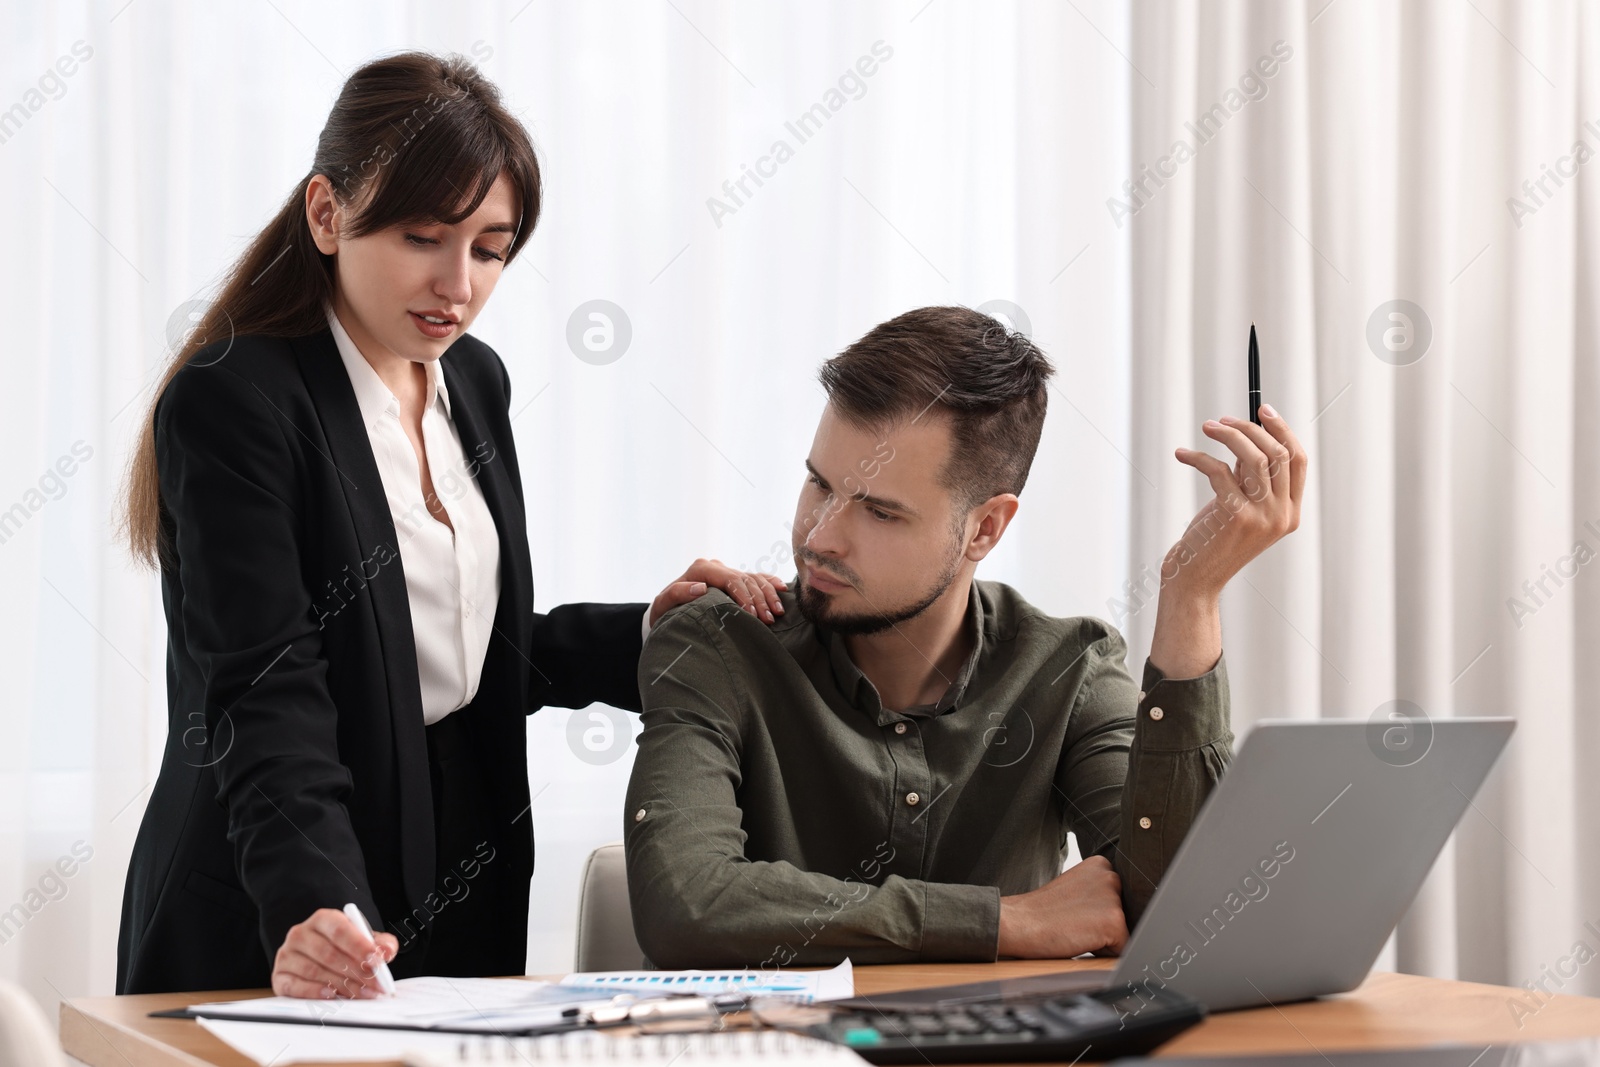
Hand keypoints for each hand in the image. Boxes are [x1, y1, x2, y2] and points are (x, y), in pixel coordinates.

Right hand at [271, 907, 397, 998]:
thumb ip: (380, 943)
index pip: (341, 930)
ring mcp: (287, 955)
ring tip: (361, 994)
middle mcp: (301, 934)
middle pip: (329, 954)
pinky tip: (331, 996)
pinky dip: (314, 992)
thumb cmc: (341, 948)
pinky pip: (295, 986)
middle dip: (356, 972)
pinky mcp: (279, 976)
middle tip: (375, 985)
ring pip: (315, 971)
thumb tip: (386, 952)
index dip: (360, 947)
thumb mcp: (363, 941)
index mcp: (323, 919)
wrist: (313, 957)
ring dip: (341, 985)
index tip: (377, 962)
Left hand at [650, 558, 787, 626]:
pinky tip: (782, 589)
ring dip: (768, 594)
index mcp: (701, 569)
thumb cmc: (663, 612)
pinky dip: (769, 582)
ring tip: (777, 612)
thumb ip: (677, 593)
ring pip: (753, 577)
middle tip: (769, 620)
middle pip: (745, 579)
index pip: (730, 579)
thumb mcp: (662, 605)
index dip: (744, 597)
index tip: (752, 616)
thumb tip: (700, 587)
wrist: (665, 612)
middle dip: (759, 600)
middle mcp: (715, 566)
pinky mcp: (732, 579)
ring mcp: (725, 571)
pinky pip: (755, 576)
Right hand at [997, 855, 1127, 958]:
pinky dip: (1103, 953)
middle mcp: (1111, 876)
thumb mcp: (1074, 890)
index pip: (1119, 899)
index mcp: (1100, 865)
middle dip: (1103, 925)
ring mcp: (1113, 897)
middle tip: (1073, 921)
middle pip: (1124, 915)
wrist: (1018, 923)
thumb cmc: (1040, 912)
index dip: (1096, 913)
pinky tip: (1079, 939)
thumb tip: (1123, 912)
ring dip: (1102, 938)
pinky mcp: (1114, 921)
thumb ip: (1097, 893)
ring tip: (1074, 929)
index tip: (1074, 911)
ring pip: (1122, 932)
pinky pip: (1121, 948)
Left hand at [1167, 403, 1306, 599]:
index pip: (1298, 461)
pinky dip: (1198, 457)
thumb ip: (1250, 478)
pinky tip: (1182, 454)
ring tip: (1206, 427)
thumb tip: (1245, 436)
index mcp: (1290, 513)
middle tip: (1222, 420)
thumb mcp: (1241, 507)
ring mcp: (1262, 517)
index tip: (1262, 411)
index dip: (1283, 431)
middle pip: (1278, 453)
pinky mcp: (1235, 516)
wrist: (1195, 580)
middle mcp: (1282, 515)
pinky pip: (1219, 470)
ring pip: (1254, 457)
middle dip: (1250, 428)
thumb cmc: (1213, 541)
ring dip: (1228, 435)